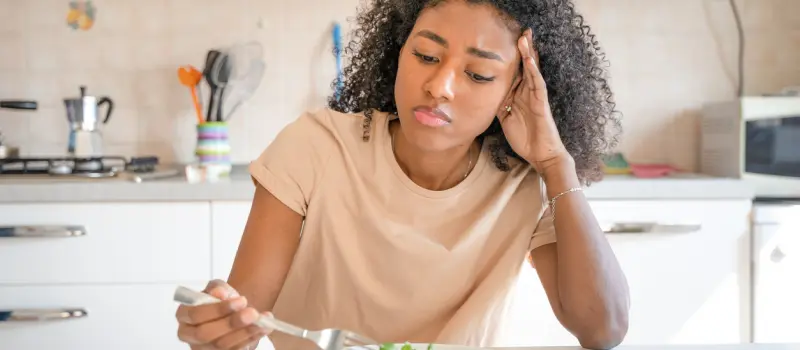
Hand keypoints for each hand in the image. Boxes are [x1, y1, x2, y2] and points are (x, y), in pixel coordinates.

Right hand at [176, 279, 272, 349]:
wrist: (233, 312)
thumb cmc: (222, 300)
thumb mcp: (218, 288)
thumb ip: (217, 288)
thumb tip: (219, 293)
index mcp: (184, 315)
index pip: (195, 315)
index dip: (218, 309)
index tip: (241, 300)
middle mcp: (189, 335)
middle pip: (206, 333)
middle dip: (231, 323)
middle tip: (253, 313)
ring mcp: (202, 349)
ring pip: (222, 345)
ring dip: (245, 332)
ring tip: (262, 321)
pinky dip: (251, 338)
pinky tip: (263, 328)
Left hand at [499, 29, 573, 178]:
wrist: (540, 155)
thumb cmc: (525, 138)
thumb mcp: (505, 118)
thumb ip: (499, 105)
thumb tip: (485, 95)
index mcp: (519, 95)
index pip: (515, 72)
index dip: (511, 58)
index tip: (505, 42)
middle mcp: (528, 93)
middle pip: (525, 66)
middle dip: (523, 49)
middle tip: (521, 30)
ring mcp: (536, 97)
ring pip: (532, 71)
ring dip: (529, 54)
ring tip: (525, 37)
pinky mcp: (542, 104)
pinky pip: (539, 85)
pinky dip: (534, 72)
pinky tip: (530, 60)